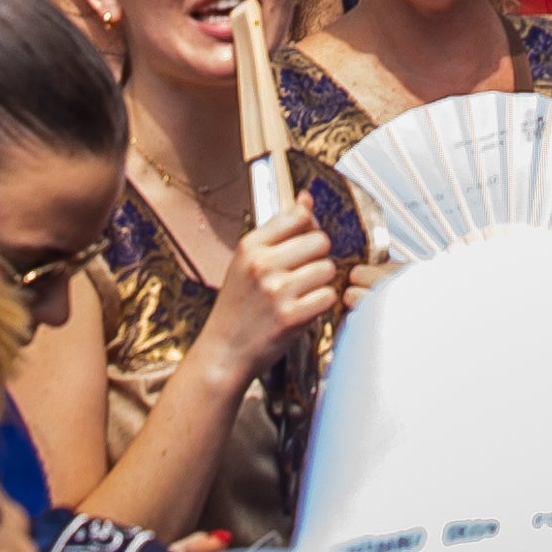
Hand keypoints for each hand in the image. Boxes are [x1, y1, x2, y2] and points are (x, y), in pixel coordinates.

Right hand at [188, 194, 347, 393]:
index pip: (299, 215)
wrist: (223, 353)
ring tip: (302, 294)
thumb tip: (306, 198)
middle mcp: (262, 264)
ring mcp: (277, 290)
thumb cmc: (236, 308)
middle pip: (320, 240)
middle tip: (303, 274)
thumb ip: (278, 230)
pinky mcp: (291, 316)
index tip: (304, 241)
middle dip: (318, 257)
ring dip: (321, 282)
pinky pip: (328, 296)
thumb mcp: (247, 262)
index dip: (309, 228)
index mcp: (250, 246)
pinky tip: (305, 309)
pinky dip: (322, 304)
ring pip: (327, 268)